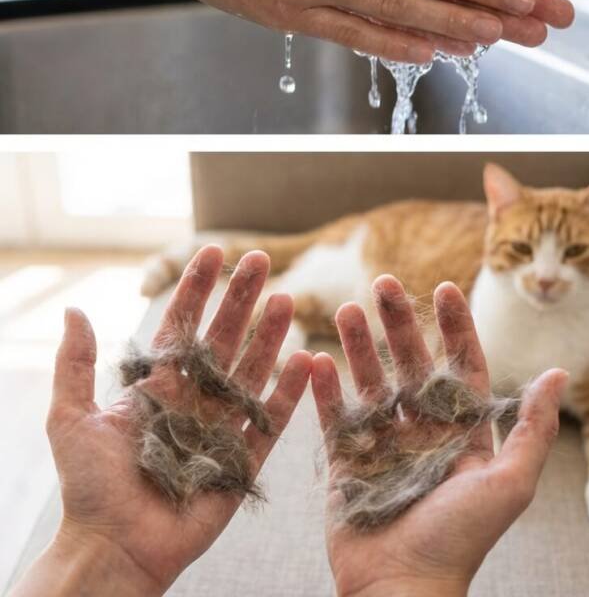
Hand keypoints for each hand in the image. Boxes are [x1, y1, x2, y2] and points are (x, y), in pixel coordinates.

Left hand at [13, 246, 310, 596]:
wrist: (112, 549)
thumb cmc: (88, 488)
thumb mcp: (70, 419)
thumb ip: (75, 364)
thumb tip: (74, 309)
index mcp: (157, 387)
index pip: (182, 326)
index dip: (197, 289)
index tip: (213, 251)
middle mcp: (192, 401)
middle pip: (224, 339)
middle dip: (240, 299)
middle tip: (259, 260)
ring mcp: (219, 429)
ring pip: (251, 372)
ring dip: (268, 335)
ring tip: (283, 299)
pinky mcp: (241, 463)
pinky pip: (270, 423)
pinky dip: (288, 393)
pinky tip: (304, 360)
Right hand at [311, 275, 567, 596]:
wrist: (399, 591)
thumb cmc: (459, 540)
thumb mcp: (509, 484)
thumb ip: (532, 429)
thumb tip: (559, 372)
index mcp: (463, 437)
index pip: (460, 367)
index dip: (453, 327)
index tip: (442, 286)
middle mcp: (424, 435)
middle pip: (411, 366)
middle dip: (398, 323)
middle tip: (383, 282)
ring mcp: (383, 447)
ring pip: (370, 383)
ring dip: (358, 346)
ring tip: (344, 310)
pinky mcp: (347, 464)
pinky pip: (335, 418)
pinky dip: (324, 389)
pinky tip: (315, 358)